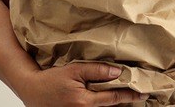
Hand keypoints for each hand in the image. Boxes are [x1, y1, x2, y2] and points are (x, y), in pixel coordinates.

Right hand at [17, 62, 147, 106]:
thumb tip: (118, 72)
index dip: (130, 96)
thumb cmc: (51, 79)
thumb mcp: (74, 70)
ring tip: (129, 101)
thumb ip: (97, 71)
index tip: (144, 94)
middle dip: (126, 104)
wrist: (31, 89)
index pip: (114, 98)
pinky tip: (112, 103)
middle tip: (140, 98)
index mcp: (84, 102)